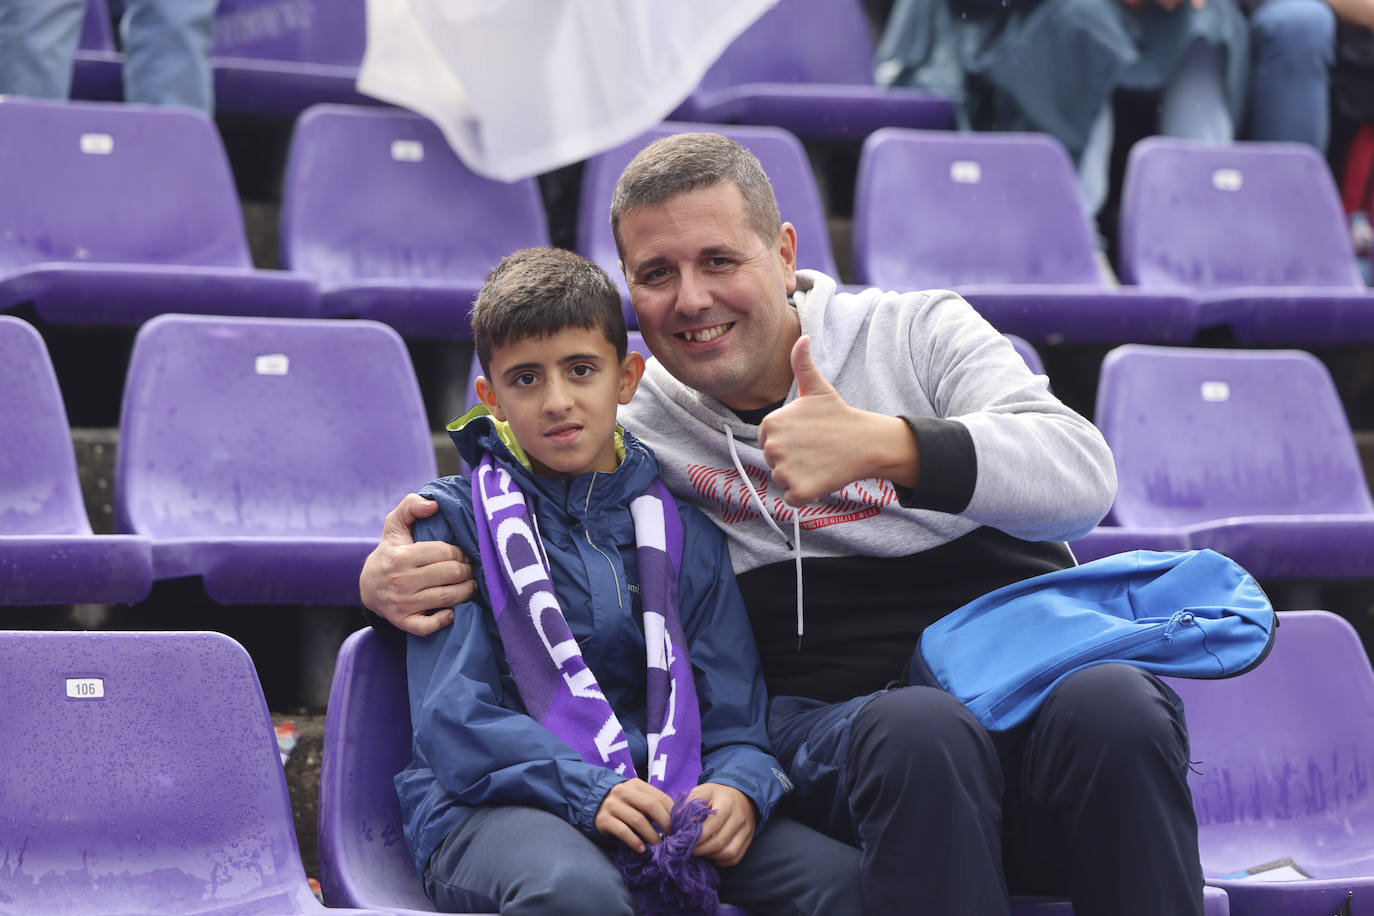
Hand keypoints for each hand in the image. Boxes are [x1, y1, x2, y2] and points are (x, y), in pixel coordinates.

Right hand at [358, 494, 473, 635]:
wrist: (369, 586)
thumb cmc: (390, 552)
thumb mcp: (394, 525)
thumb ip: (411, 506)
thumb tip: (434, 504)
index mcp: (402, 556)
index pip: (445, 552)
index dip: (460, 553)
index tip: (464, 554)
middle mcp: (401, 580)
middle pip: (450, 574)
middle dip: (467, 571)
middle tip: (470, 570)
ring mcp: (402, 603)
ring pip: (447, 598)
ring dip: (466, 592)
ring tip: (470, 585)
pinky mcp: (403, 621)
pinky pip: (429, 626)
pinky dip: (445, 619)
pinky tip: (452, 611)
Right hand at [594, 778, 673, 852]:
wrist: (591, 803)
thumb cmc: (622, 804)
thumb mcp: (635, 798)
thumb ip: (651, 804)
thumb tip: (675, 819)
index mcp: (636, 785)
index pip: (659, 797)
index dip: (672, 812)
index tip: (679, 826)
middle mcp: (623, 792)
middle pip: (651, 806)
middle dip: (665, 823)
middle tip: (672, 837)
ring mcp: (612, 805)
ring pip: (638, 820)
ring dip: (652, 835)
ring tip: (659, 846)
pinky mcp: (603, 819)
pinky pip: (622, 831)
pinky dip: (634, 841)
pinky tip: (641, 849)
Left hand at [688, 783, 755, 866]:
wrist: (741, 794)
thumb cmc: (717, 794)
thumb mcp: (703, 792)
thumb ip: (690, 805)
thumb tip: (678, 822)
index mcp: (727, 803)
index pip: (712, 825)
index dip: (697, 837)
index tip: (685, 840)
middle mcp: (739, 817)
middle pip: (720, 842)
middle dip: (701, 850)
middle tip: (689, 850)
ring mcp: (746, 829)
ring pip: (729, 852)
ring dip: (712, 856)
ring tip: (701, 852)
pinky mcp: (749, 839)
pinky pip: (736, 857)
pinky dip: (722, 860)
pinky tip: (712, 855)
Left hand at [757, 336, 918, 505]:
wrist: (866, 442)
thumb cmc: (838, 415)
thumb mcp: (817, 387)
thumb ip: (802, 364)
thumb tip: (802, 338)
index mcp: (770, 424)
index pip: (767, 442)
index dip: (788, 442)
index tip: (807, 436)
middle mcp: (772, 448)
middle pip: (773, 462)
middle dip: (792, 460)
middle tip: (816, 450)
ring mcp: (785, 470)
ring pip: (782, 481)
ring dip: (798, 477)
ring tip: (819, 463)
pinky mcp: (799, 491)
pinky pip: (792, 499)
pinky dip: (805, 494)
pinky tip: (821, 479)